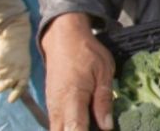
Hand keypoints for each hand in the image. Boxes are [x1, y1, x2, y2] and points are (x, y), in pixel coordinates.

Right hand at [0, 20, 31, 102]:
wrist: (16, 36)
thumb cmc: (20, 52)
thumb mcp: (24, 64)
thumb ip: (18, 76)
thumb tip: (11, 89)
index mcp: (25, 71)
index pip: (21, 87)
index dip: (16, 95)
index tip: (10, 101)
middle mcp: (16, 70)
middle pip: (4, 86)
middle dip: (0, 88)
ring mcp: (7, 65)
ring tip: (1, 65)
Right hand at [40, 13, 115, 130]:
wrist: (64, 38)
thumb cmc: (87, 52)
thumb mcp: (104, 72)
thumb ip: (104, 101)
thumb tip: (107, 127)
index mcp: (72, 98)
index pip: (75, 129)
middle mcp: (57, 106)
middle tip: (97, 127)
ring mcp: (51, 106)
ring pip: (58, 129)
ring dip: (73, 130)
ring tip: (92, 124)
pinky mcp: (51, 104)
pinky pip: (56, 123)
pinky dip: (68, 127)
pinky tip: (84, 123)